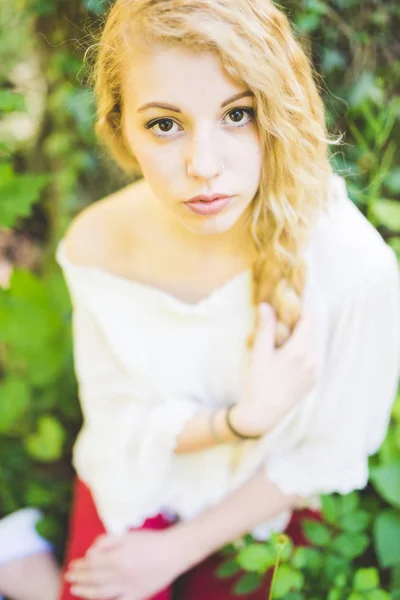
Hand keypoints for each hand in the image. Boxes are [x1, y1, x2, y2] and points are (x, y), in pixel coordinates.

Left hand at [64, 527, 186, 599]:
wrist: (174, 552)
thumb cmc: (150, 541)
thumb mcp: (127, 535)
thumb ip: (106, 542)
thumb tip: (89, 553)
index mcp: (118, 558)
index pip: (92, 564)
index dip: (80, 565)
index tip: (72, 564)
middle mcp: (121, 575)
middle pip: (94, 578)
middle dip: (79, 577)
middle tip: (69, 576)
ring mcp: (129, 588)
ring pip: (101, 593)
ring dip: (86, 592)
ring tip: (76, 589)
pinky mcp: (138, 596)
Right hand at [232, 302, 316, 436]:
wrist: (264, 414)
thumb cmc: (259, 382)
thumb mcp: (260, 353)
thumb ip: (265, 328)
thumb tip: (266, 305)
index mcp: (300, 351)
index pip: (309, 320)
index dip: (300, 311)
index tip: (288, 309)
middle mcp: (312, 360)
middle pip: (311, 332)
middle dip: (299, 325)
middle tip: (281, 323)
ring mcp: (314, 372)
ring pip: (312, 346)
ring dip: (301, 339)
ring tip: (282, 342)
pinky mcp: (313, 382)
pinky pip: (311, 360)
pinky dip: (302, 354)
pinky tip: (286, 360)